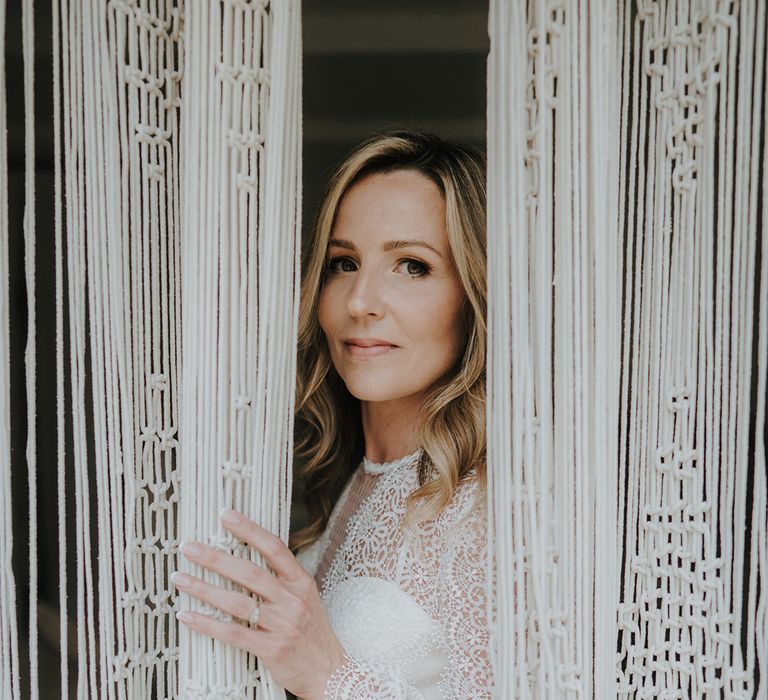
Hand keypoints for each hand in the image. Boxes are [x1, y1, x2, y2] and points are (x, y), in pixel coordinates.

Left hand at [173, 508, 346, 699]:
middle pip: (249, 573)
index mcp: (300, 582)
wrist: (329, 670)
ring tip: (180, 578)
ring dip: (204, 589)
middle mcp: (292, 600)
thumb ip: (282, 579)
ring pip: (236, 602)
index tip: (225, 515)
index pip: (274, 548)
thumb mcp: (306, 597)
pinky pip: (233, 633)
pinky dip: (207, 624)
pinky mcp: (271, 649)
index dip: (249, 529)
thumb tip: (249, 556)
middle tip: (189, 547)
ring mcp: (282, 624)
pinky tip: (187, 615)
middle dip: (215, 558)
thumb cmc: (312, 631)